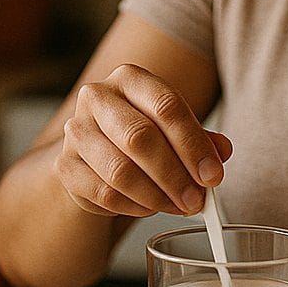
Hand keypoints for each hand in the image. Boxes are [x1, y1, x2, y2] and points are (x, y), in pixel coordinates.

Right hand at [54, 63, 231, 217]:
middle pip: (140, 137)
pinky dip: (134, 207)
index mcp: (130, 78)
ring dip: (156, 196)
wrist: (96, 151)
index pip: (166, 106)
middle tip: (197, 200)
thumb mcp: (175, 129)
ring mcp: (76, 131)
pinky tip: (150, 207)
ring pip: (120, 171)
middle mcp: (97, 97)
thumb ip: (201, 138)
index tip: (213, 175)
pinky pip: (105, 194)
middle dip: (175, 175)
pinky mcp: (65, 166)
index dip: (193, 144)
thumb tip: (222, 151)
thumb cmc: (143, 134)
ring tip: (178, 206)